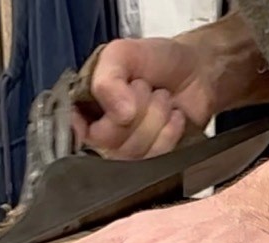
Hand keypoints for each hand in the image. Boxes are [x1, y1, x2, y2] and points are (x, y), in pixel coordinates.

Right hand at [73, 37, 217, 158]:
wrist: (196, 70)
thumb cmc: (156, 60)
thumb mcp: (122, 54)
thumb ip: (107, 79)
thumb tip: (119, 114)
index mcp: (84, 107)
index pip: (71, 131)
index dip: (88, 126)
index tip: (115, 108)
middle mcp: (101, 133)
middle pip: (106, 142)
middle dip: (135, 110)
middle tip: (145, 88)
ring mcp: (127, 151)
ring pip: (132, 153)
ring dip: (155, 118)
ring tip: (161, 98)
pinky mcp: (153, 163)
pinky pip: (155, 160)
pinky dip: (170, 133)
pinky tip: (174, 116)